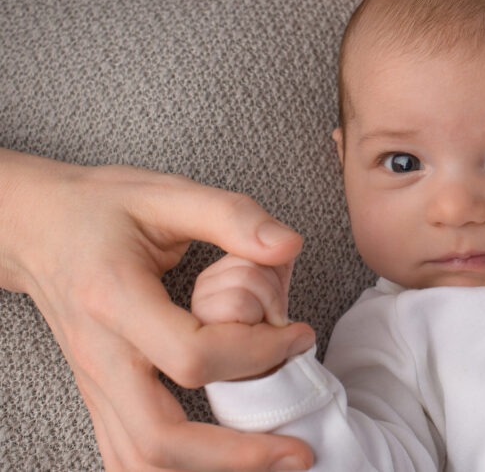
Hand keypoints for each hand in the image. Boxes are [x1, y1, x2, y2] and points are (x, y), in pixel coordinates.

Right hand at [0, 150, 315, 470]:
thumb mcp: (166, 192)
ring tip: (270, 460)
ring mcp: (94, 383)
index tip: (299, 335)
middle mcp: (99, 355)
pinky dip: (176, 470)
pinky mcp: (98, 395)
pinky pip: (128, 455)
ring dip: (209, 471)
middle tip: (300, 449)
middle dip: (237, 455)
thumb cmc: (102, 207)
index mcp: (115, 299)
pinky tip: (222, 459)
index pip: (190, 355)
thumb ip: (230, 216)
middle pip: (161, 439)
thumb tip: (288, 246)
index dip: (257, 353)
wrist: (34, 225)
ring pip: (140, 461)